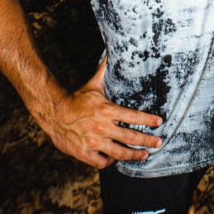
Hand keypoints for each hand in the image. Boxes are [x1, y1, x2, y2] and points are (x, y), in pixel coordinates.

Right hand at [38, 57, 163, 169]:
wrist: (53, 113)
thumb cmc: (77, 98)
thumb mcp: (94, 84)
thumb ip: (105, 70)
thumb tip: (112, 51)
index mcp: (106, 110)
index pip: (134, 116)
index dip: (148, 120)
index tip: (159, 122)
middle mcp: (102, 127)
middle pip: (131, 137)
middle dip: (148, 141)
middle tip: (159, 142)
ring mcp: (93, 142)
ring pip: (120, 153)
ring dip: (135, 155)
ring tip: (145, 154)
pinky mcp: (84, 153)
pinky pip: (102, 162)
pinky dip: (111, 162)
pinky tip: (116, 159)